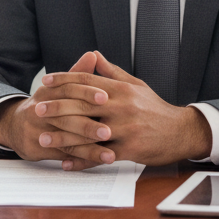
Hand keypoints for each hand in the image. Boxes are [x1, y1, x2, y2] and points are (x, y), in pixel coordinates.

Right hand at [0, 52, 113, 169]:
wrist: (15, 126)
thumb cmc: (45, 104)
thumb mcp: (58, 87)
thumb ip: (77, 73)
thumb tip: (93, 55)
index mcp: (48, 91)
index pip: (67, 89)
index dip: (86, 92)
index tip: (106, 97)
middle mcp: (40, 110)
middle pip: (66, 116)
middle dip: (89, 124)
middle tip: (110, 130)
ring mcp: (38, 130)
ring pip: (66, 139)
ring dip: (89, 147)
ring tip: (110, 154)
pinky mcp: (38, 147)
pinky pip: (64, 154)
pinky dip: (82, 159)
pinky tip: (97, 160)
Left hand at [35, 51, 211, 166]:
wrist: (182, 132)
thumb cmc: (156, 108)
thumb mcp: (136, 85)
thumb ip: (112, 72)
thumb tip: (94, 55)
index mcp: (121, 90)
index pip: (87, 80)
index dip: (65, 79)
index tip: (46, 81)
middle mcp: (121, 107)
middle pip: (83, 104)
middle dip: (57, 107)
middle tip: (37, 109)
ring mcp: (125, 129)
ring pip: (88, 133)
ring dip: (63, 137)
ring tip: (43, 138)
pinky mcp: (129, 150)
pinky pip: (100, 156)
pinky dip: (81, 161)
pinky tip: (65, 163)